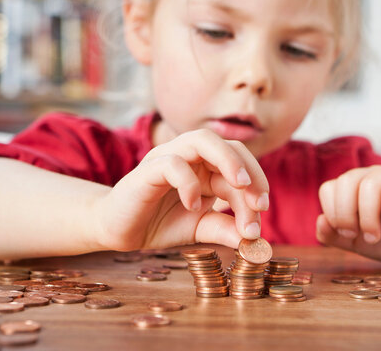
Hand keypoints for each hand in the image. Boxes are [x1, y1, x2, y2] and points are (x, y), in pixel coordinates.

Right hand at [92, 129, 268, 250]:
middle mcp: (190, 156)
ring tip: (240, 186)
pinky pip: (172, 163)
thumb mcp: (201, 228)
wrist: (120, 231)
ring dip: (228, 160)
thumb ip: (225, 228)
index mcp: (207, 167)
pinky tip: (193, 206)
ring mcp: (168, 158)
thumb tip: (254, 239)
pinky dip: (189, 182)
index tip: (260, 218)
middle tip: (260, 204)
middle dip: (250, 173)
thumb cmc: (160, 223)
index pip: (240, 167)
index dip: (256, 189)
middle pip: (229, 147)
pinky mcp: (148, 169)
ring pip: (203, 140)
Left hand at [316, 163, 380, 264]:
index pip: (329, 188)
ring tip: (376, 235)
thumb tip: (320, 221)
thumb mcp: (356, 243)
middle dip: (347, 214)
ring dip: (368, 216)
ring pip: (369, 183)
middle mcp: (373, 175)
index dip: (332, 212)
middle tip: (358, 236)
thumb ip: (333, 235)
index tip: (346, 234)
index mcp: (354, 186)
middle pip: (346, 181)